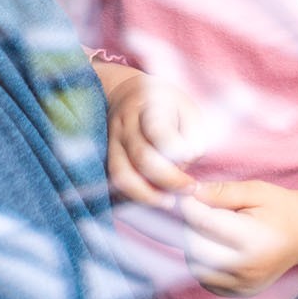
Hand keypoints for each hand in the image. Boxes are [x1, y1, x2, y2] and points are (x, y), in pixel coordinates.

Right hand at [96, 66, 202, 206]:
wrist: (126, 96)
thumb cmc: (166, 106)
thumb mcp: (186, 107)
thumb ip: (191, 133)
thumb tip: (186, 161)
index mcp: (148, 105)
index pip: (158, 130)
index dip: (176, 150)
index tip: (192, 158)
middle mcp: (125, 124)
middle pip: (141, 157)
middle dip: (167, 179)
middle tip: (189, 189)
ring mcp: (111, 142)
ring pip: (121, 174)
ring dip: (146, 194)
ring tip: (169, 202)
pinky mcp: (105, 158)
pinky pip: (112, 184)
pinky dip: (130, 198)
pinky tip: (151, 201)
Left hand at [180, 180, 297, 297]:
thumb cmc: (281, 209)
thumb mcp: (256, 190)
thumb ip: (223, 192)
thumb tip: (190, 193)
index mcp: (253, 239)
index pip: (204, 223)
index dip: (190, 206)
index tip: (189, 195)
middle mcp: (247, 268)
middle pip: (196, 246)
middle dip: (191, 226)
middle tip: (200, 211)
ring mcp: (244, 285)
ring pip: (197, 266)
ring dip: (194, 245)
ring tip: (211, 229)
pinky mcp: (240, 293)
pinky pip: (206, 280)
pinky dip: (203, 263)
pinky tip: (216, 247)